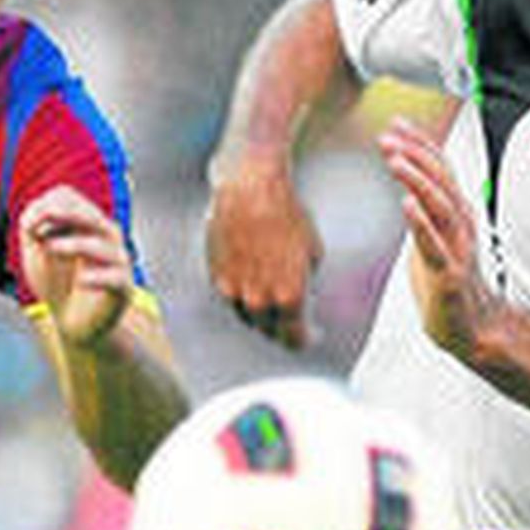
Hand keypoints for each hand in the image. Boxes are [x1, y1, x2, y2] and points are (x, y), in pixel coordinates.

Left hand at [19, 186, 133, 347]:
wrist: (73, 323)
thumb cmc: (56, 283)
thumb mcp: (36, 253)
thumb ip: (32, 229)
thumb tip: (34, 214)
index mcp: (86, 223)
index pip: (69, 197)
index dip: (46, 206)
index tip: (29, 228)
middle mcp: (106, 237)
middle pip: (90, 215)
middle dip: (62, 215)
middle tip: (37, 229)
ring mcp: (117, 262)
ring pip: (103, 244)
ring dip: (74, 244)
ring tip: (51, 249)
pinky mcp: (123, 288)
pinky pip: (115, 277)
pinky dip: (98, 277)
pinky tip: (82, 281)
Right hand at [204, 156, 323, 349]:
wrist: (250, 190)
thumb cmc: (288, 215)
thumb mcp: (313, 251)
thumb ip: (305, 283)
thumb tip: (299, 296)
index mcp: (289, 297)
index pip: (295, 337)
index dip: (305, 340)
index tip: (310, 337)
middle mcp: (259, 300)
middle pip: (269, 331)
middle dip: (281, 328)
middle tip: (290, 321)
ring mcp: (234, 290)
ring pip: (247, 315)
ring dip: (260, 313)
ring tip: (270, 300)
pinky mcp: (216, 277)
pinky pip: (231, 296)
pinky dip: (242, 293)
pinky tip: (252, 279)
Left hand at [378, 116, 497, 360]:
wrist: (472, 329)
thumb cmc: (448, 281)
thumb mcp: (432, 237)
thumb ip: (422, 211)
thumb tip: (404, 185)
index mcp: (457, 214)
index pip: (440, 170)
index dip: (420, 145)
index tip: (396, 123)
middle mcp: (461, 226)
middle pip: (441, 181)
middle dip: (415, 155)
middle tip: (389, 136)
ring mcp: (457, 250)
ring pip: (439, 207)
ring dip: (417, 180)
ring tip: (395, 160)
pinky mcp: (449, 276)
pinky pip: (435, 246)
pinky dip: (421, 223)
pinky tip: (405, 204)